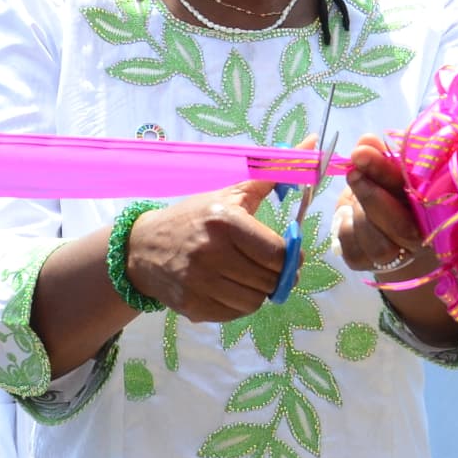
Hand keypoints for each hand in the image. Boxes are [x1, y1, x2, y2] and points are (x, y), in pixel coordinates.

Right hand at [123, 177, 291, 322]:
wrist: (143, 247)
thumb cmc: (195, 217)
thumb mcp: (231, 193)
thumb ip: (274, 172)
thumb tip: (313, 143)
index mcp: (225, 221)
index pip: (277, 254)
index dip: (291, 258)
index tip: (289, 255)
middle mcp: (210, 252)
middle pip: (269, 280)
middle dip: (276, 276)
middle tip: (269, 267)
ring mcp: (199, 282)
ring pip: (255, 301)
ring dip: (258, 291)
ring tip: (247, 276)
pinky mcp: (192, 306)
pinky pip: (235, 314)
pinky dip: (238, 304)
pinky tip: (229, 287)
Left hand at [333, 135, 437, 284]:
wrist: (382, 226)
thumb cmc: (391, 190)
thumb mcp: (389, 170)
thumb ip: (383, 155)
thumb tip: (367, 141)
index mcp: (433, 209)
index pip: (416, 192)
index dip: (387, 171)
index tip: (363, 150)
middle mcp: (420, 238)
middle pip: (400, 226)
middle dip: (372, 194)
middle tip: (354, 166)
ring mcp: (395, 257)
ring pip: (377, 244)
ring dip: (359, 213)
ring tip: (354, 187)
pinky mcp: (365, 263)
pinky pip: (352, 249)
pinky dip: (344, 227)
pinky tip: (348, 213)